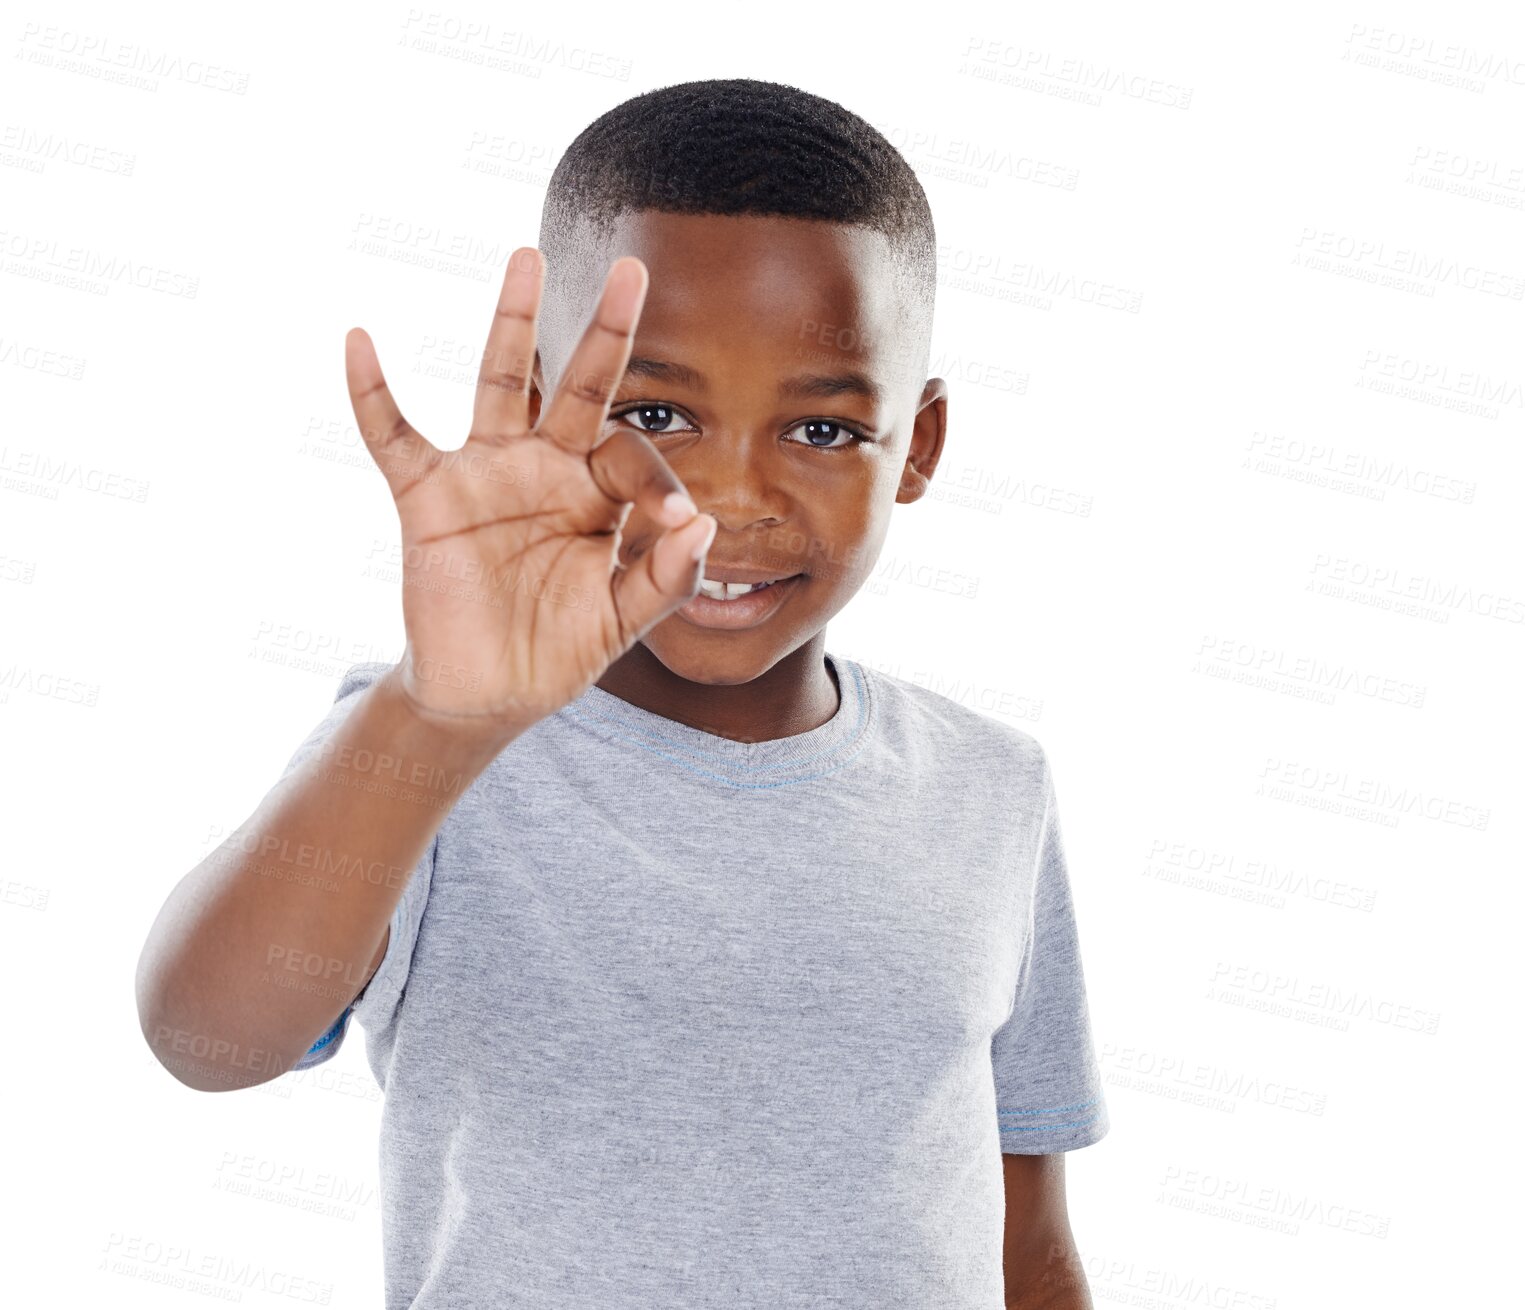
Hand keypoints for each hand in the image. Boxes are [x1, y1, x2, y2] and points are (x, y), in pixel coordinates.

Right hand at [344, 248, 715, 731]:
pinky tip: (360, 341)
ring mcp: (486, 473)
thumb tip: (703, 525)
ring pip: (500, 382)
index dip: (658, 483)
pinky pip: (394, 437)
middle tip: (634, 270)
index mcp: (598, 494)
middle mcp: (546, 468)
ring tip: (529, 258)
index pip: (632, 456)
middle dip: (606, 331)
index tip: (677, 524)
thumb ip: (665, 579)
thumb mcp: (621, 621)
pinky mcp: (429, 496)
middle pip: (579, 384)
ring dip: (513, 323)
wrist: (487, 694)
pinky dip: (372, 394)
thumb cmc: (558, 650)